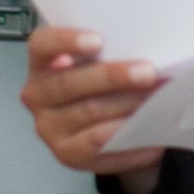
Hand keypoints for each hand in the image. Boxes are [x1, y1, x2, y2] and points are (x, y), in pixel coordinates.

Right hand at [20, 25, 165, 193]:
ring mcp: (48, 126)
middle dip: (113, 77)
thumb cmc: (107, 86)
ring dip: (125, 102)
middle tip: (148, 72)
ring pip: (88, 111)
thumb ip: (112, 53)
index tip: (98, 40)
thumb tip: (148, 49)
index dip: (66, 41)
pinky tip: (145, 122)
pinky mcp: (66, 153)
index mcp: (42, 62)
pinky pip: (97, 141)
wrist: (113, 129)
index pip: (42, 44)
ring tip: (154, 95)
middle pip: (69, 83)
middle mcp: (38, 94)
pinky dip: (124, 129)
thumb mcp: (104, 62)